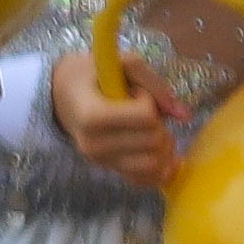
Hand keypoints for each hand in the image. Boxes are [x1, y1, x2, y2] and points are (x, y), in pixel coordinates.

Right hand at [55, 59, 179, 190]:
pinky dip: (160, 170)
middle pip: (154, 141)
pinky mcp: (108, 170)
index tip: (134, 91)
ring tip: (150, 130)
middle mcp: (93, 144)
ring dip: (163, 145)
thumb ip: (153, 82)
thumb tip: (184, 115)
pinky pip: (146, 180)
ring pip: (155, 164)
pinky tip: (161, 154)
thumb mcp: (118, 63)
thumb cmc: (89, 75)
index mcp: (91, 115)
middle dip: (158, 122)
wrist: (59, 95)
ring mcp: (100, 161)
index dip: (148, 100)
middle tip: (142, 110)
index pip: (146, 117)